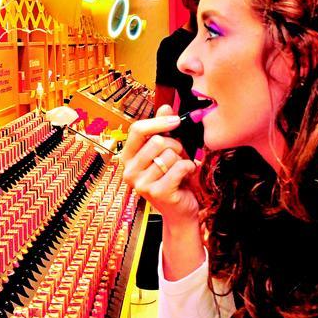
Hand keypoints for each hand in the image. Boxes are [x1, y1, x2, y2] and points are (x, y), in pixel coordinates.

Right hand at [121, 104, 200, 226]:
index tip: (175, 120)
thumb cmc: (172, 179)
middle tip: (178, 157)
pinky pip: (179, 167)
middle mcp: (130, 171)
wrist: (180, 211)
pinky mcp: (157, 192)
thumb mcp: (166, 151)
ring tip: (180, 170)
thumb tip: (165, 106)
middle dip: (175, 146)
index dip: (157, 122)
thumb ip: (162, 130)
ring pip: (169, 155)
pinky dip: (189, 168)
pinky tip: (186, 176)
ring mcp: (141, 184)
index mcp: (128, 158)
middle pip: (157, 141)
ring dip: (182, 159)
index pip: (136, 130)